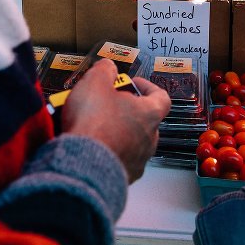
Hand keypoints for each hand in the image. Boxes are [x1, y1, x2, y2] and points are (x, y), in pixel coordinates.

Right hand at [62, 59, 170, 182]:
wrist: (82, 166)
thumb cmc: (93, 124)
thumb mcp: (94, 82)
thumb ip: (105, 70)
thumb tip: (108, 67)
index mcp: (149, 114)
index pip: (161, 97)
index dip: (147, 87)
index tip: (132, 84)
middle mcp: (149, 139)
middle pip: (142, 120)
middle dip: (124, 111)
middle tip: (105, 104)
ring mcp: (138, 160)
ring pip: (130, 141)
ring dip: (115, 133)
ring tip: (91, 127)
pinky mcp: (123, 177)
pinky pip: (117, 160)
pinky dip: (106, 152)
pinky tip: (88, 147)